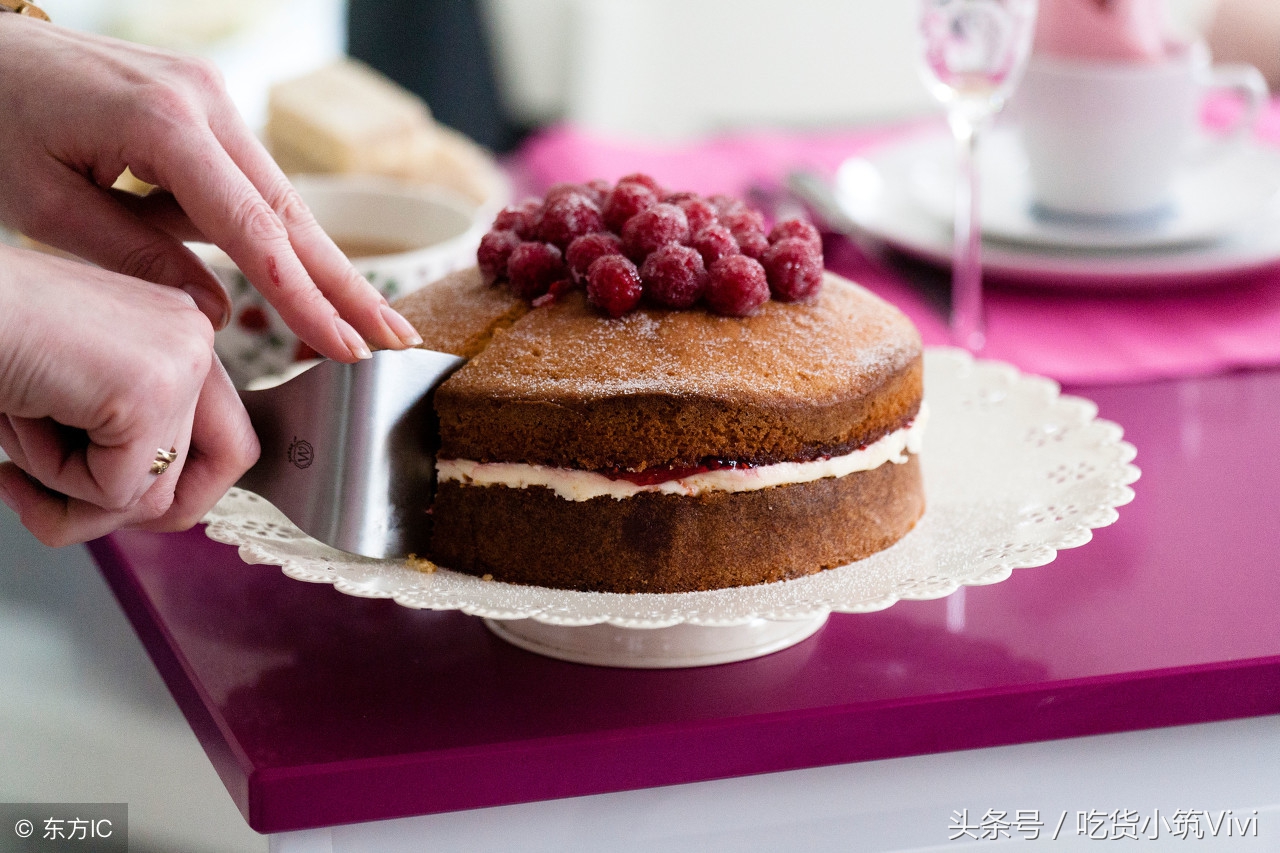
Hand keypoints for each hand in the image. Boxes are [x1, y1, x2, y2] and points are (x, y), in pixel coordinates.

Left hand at [0, 14, 421, 360]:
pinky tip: (287, 285)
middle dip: (347, 284)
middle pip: (293, 213)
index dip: (306, 298)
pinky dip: (267, 236)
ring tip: (359, 325)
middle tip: (396, 337)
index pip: (255, 233)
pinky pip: (246, 182)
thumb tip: (220, 312)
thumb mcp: (43, 207)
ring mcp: (211, 96)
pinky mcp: (204, 105)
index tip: (348, 348)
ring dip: (316, 267)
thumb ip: (137, 260)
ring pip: (279, 200)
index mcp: (163, 124)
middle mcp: (206, 100)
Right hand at [0, 245, 258, 544]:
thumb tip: (160, 511)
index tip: (89, 495)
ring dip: (67, 487)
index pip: (228, 443)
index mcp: (181, 332)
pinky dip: (52, 477)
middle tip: (39, 495)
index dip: (165, 490)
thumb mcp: (77, 395)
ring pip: (151, 494)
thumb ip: (129, 440)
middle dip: (123, 508)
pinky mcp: (150, 390)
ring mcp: (181, 361)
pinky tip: (20, 417)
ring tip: (18, 430)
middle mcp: (195, 337)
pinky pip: (113, 490)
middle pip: (208, 474)